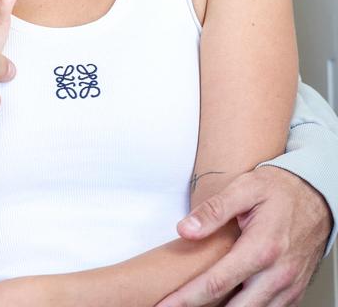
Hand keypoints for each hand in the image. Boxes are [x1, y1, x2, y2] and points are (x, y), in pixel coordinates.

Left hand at [157, 168, 331, 306]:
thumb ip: (214, 210)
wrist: (316, 198)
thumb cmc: (280, 191)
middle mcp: (277, 274)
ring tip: (198, 305)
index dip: (188, 297)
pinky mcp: (293, 292)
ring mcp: (288, 287)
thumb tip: (185, 229)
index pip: (217, 282)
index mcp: (262, 248)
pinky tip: (227, 302)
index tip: (166, 304)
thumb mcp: (245, 188)